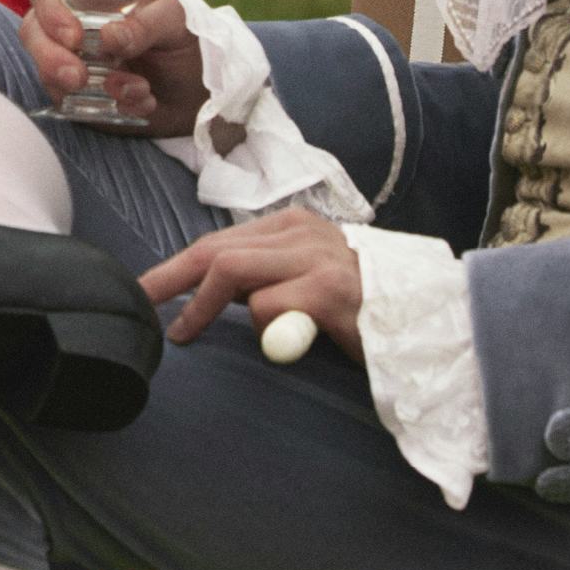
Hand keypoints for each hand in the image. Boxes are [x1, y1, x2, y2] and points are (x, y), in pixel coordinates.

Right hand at [18, 0, 201, 136]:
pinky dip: (105, 107)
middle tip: (77, 78)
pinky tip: (141, 103)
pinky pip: (70, 104)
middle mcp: (72, 27)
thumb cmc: (185, 40)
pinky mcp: (76, 96)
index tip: (73, 36)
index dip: (50, 11)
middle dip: (49, 58)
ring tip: (134, 91)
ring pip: (45, 71)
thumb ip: (146, 24)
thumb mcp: (176, 22)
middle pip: (33, 33)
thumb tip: (109, 36)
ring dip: (81, 87)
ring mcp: (71, 62)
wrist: (201, 90)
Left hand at [139, 207, 363, 354]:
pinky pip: (268, 306)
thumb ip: (267, 278)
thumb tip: (211, 292)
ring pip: (231, 270)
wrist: (436, 323)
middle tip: (134, 303)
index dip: (175, 268)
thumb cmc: (365, 310)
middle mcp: (303, 233)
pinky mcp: (328, 289)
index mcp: (294, 227)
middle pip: (213, 250)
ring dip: (203, 308)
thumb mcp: (309, 280)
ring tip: (185, 334)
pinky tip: (286, 343)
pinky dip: (264, 328)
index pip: (218, 242)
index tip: (142, 289)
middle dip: (166, 279)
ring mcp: (316, 258)